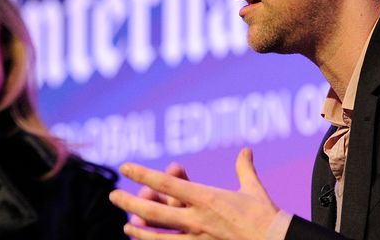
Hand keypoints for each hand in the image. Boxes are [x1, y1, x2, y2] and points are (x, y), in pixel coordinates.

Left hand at [109, 147, 278, 239]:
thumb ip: (244, 169)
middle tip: (113, 197)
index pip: (166, 183)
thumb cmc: (266, 217)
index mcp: (206, 198)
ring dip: (139, 232)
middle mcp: (197, 219)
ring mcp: (197, 239)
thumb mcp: (253, 189)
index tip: (125, 167)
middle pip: (154, 212)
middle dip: (130, 203)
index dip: (142, 174)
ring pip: (158, 237)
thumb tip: (246, 150)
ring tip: (126, 226)